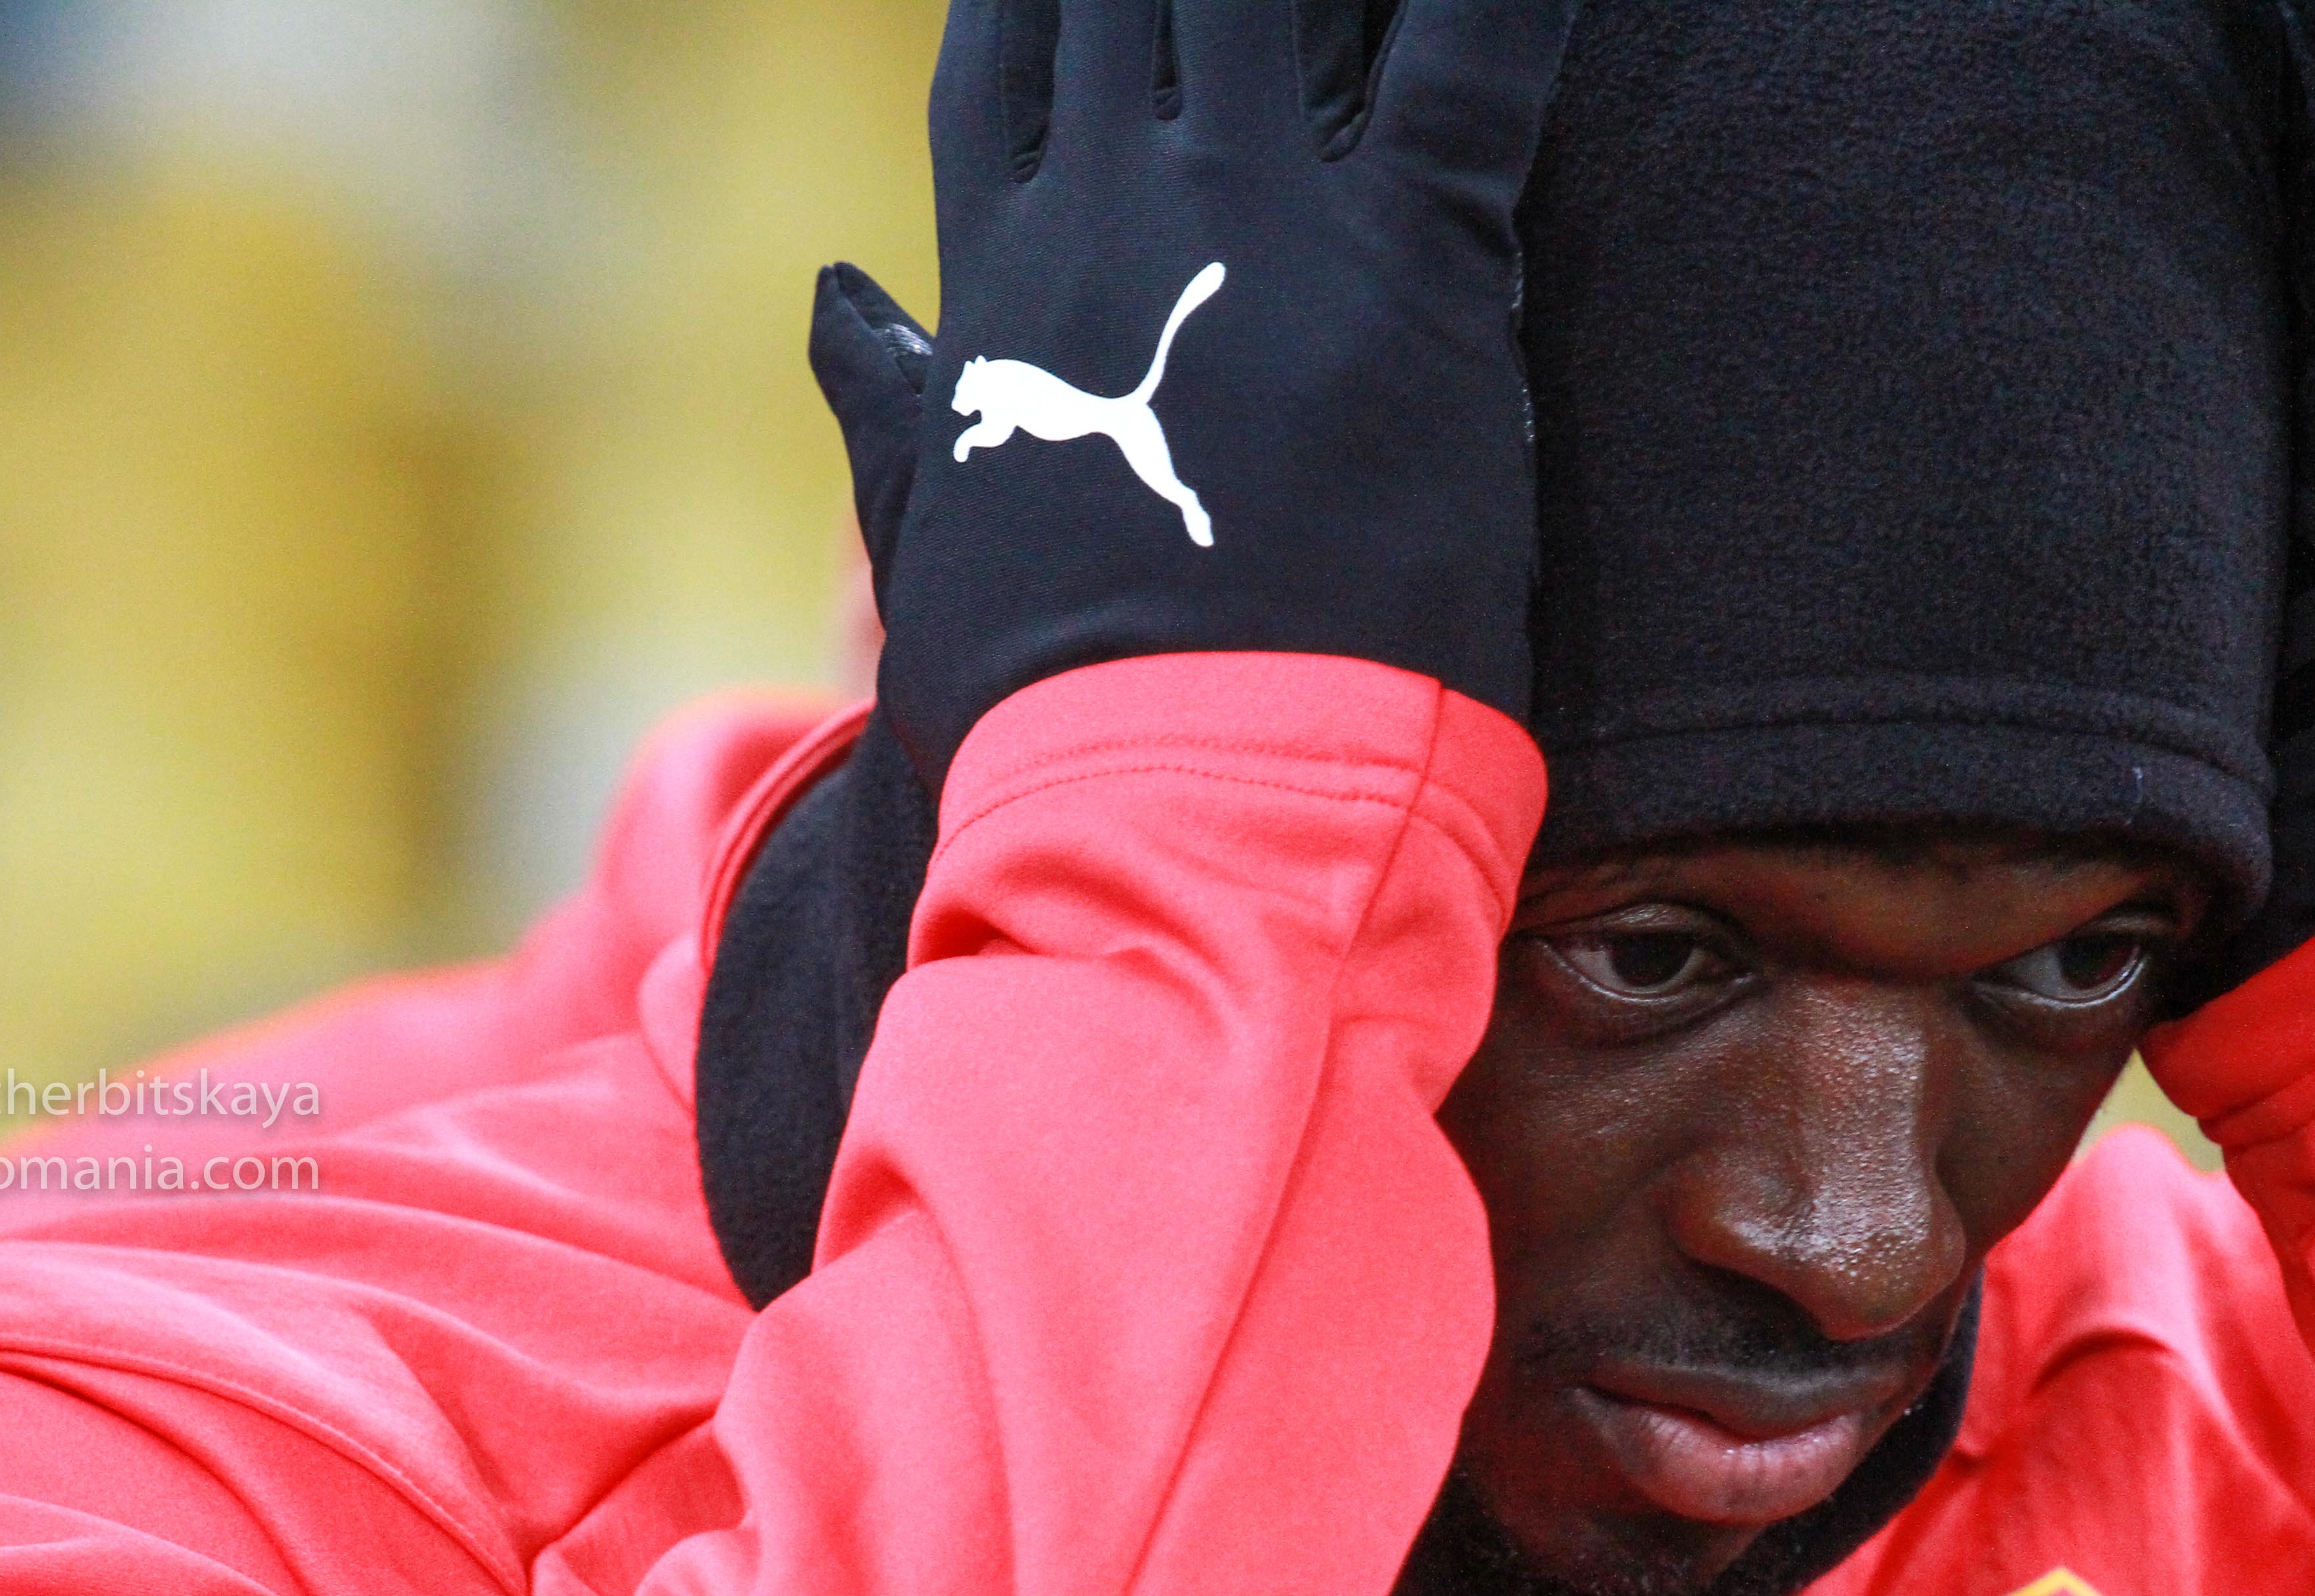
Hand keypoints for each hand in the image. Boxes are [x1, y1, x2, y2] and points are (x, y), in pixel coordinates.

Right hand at [818, 0, 1580, 793]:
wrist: (1177, 797)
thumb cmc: (1048, 714)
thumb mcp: (929, 547)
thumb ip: (888, 401)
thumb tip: (842, 294)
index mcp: (1004, 281)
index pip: (1003, 57)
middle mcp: (1115, 211)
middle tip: (1239, 8)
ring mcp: (1260, 219)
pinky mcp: (1413, 260)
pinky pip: (1472, 51)